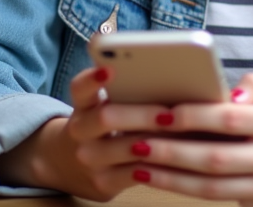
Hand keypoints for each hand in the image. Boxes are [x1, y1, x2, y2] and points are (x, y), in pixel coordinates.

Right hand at [0, 66, 169, 200]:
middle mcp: (81, 131)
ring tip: (183, 133)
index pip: (80, 87)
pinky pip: (135, 174)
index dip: (92, 78)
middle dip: (141, 114)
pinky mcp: (103, 183)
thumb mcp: (102, 104)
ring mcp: (90, 159)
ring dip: (156, 141)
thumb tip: (173, 72)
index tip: (109, 69)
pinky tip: (176, 157)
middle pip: (106, 117)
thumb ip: (126, 90)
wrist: (69, 164)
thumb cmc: (103, 126)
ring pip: (126, 148)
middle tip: (168, 112)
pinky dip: (158, 164)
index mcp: (82, 105)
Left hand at [120, 69, 252, 206]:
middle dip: (168, 149)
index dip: (193, 117)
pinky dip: (183, 189)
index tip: (160, 112)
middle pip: (214, 157)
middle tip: (132, 137)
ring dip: (169, 175)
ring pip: (211, 186)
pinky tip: (157, 176)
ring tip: (136, 160)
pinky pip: (216, 199)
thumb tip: (226, 93)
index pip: (230, 119)